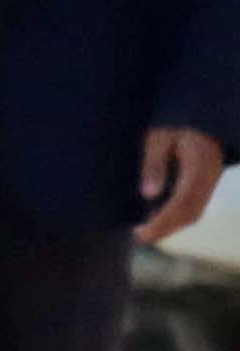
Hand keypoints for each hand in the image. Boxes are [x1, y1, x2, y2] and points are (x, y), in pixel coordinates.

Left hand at [140, 125, 224, 245]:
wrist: (201, 113)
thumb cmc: (175, 120)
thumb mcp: (158, 136)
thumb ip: (154, 164)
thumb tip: (149, 195)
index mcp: (200, 166)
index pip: (182, 202)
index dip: (162, 221)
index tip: (141, 233)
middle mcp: (210, 177)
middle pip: (191, 213)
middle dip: (165, 229)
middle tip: (138, 237)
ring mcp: (211, 179)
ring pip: (195, 212)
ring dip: (171, 225)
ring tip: (145, 233)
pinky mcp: (207, 180)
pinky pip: (195, 205)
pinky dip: (177, 216)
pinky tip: (157, 219)